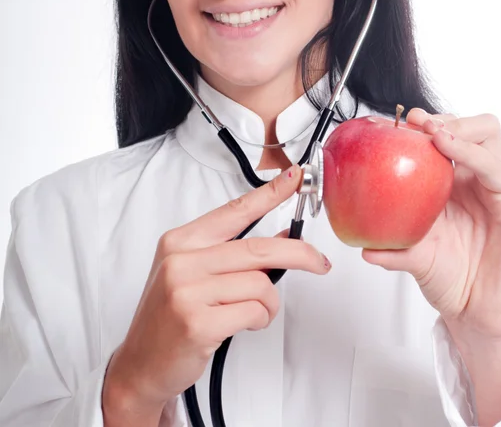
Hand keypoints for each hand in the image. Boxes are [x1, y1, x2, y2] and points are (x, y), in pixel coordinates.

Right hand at [103, 165, 329, 409]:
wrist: (141, 364)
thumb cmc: (171, 317)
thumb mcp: (196, 274)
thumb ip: (236, 254)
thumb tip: (283, 238)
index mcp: (181, 241)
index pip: (234, 211)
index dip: (269, 194)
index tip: (293, 178)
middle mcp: (182, 261)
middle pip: (258, 249)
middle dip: (299, 254)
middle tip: (318, 262)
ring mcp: (187, 291)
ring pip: (260, 284)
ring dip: (269, 303)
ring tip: (255, 312)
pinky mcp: (197, 323)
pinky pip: (254, 311)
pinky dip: (260, 319)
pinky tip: (245, 324)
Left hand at [362, 108, 500, 339]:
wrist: (473, 310)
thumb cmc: (447, 277)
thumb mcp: (415, 259)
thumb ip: (394, 252)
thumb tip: (365, 250)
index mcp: (450, 184)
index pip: (444, 139)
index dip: (428, 127)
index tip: (407, 124)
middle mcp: (476, 182)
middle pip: (470, 131)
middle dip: (448, 123)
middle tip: (425, 129)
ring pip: (492, 145)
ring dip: (466, 135)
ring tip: (443, 138)